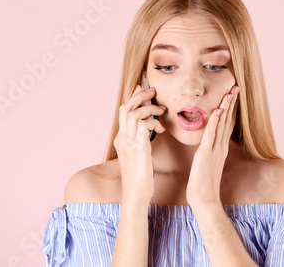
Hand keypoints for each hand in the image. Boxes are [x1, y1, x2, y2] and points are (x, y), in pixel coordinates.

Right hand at [113, 84, 166, 204]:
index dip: (133, 98)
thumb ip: (142, 140)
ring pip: (132, 111)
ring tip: (161, 111)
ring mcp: (127, 141)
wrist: (136, 194)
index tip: (143, 88)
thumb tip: (151, 128)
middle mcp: (122, 137)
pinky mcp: (137, 145)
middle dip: (139, 95)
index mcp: (122, 139)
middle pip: (125, 106)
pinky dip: (153, 120)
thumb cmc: (141, 177)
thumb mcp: (140, 155)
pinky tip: (161, 128)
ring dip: (149, 107)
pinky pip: (142, 122)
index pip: (124, 111)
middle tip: (153, 91)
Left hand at [186, 85, 239, 206]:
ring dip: (227, 107)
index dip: (231, 109)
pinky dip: (215, 121)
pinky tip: (218, 110)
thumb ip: (209, 152)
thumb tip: (207, 144)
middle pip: (228, 120)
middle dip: (232, 103)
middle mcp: (221, 146)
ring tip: (231, 92)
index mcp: (221, 148)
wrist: (204, 199)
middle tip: (236, 87)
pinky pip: (211, 134)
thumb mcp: (206, 164)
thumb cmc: (203, 184)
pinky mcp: (206, 153)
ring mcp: (215, 149)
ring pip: (222, 124)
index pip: (227, 124)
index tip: (233, 95)